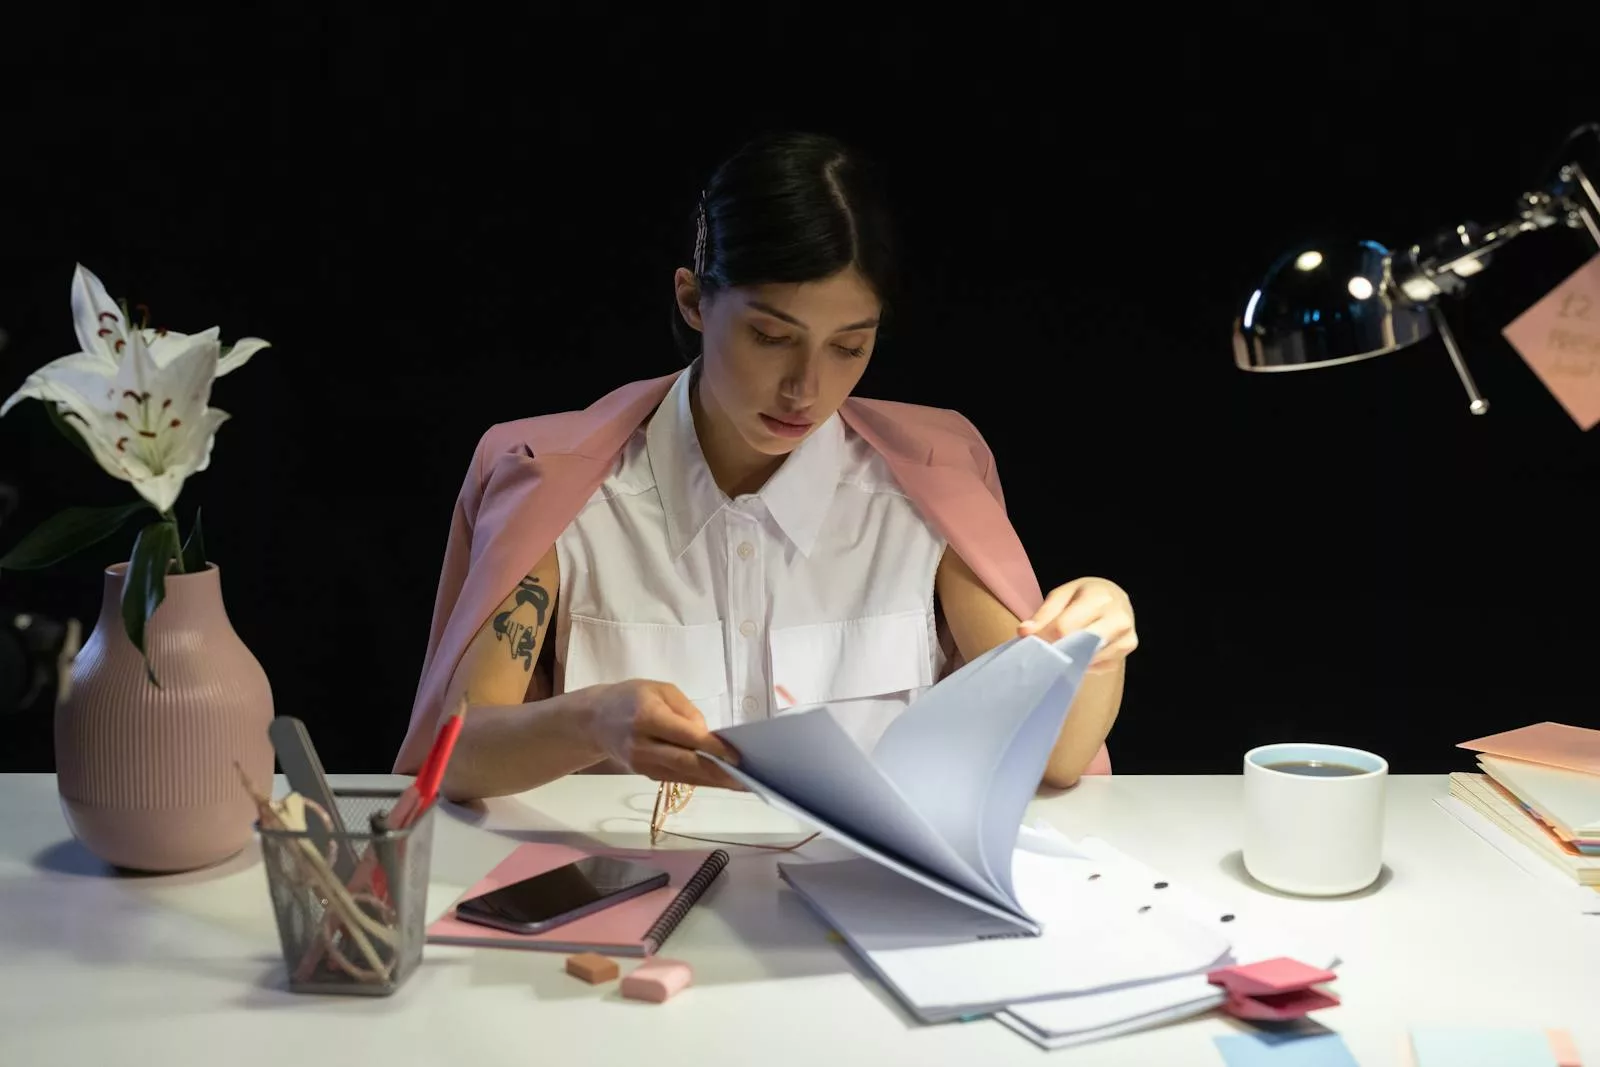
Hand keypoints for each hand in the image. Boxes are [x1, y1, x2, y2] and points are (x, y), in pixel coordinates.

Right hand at [587, 679, 742, 788]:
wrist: (595, 720)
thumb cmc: (632, 697)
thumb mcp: (660, 690)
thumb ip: (686, 711)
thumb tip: (707, 736)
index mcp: (647, 718)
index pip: (685, 737)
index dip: (712, 748)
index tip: (737, 755)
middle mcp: (642, 745)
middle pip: (685, 763)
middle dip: (718, 773)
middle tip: (746, 780)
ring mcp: (642, 764)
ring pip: (683, 776)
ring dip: (713, 782)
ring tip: (741, 785)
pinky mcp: (645, 774)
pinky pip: (677, 778)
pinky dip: (700, 780)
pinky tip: (720, 781)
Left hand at [1017, 577, 1136, 672]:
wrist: (1116, 598)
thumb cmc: (1085, 594)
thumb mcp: (1063, 594)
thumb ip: (1044, 613)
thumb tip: (1025, 632)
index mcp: (1100, 598)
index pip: (1065, 627)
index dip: (1044, 637)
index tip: (1031, 640)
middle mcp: (1118, 620)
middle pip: (1079, 646)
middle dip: (1058, 650)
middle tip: (1045, 649)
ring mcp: (1125, 640)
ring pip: (1087, 660)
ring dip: (1070, 659)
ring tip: (1062, 649)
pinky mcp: (1125, 655)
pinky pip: (1097, 667)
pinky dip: (1084, 663)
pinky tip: (1080, 652)